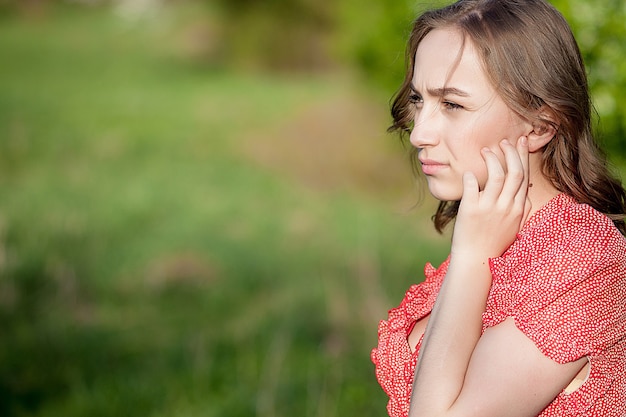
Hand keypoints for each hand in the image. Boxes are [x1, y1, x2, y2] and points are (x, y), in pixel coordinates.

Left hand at [451, 136, 530, 261]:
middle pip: (514, 172)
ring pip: (495, 175)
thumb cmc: (493, 243)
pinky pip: (472, 185)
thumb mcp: (515, 226)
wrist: (476, 260)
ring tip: (485, 150)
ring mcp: (489, 208)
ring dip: (491, 159)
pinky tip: (468, 171)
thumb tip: (526, 193)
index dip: (522, 156)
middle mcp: (506, 206)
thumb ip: (522, 209)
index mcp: (518, 209)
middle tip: (503, 141)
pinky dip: (471, 175)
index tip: (520, 142)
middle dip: (511, 152)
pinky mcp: (471, 210)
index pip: (524, 176)